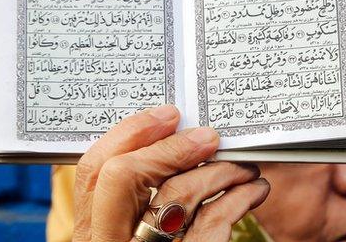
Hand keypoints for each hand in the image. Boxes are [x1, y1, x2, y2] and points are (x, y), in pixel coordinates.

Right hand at [72, 105, 269, 241]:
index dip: (129, 134)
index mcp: (92, 234)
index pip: (92, 171)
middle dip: (169, 147)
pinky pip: (212, 224)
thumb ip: (136, 203)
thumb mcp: (131, 235)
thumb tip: (172, 144)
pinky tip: (253, 191)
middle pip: (121, 177)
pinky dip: (239, 198)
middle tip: (209, 136)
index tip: (168, 115)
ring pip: (174, 196)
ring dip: (219, 171)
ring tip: (244, 167)